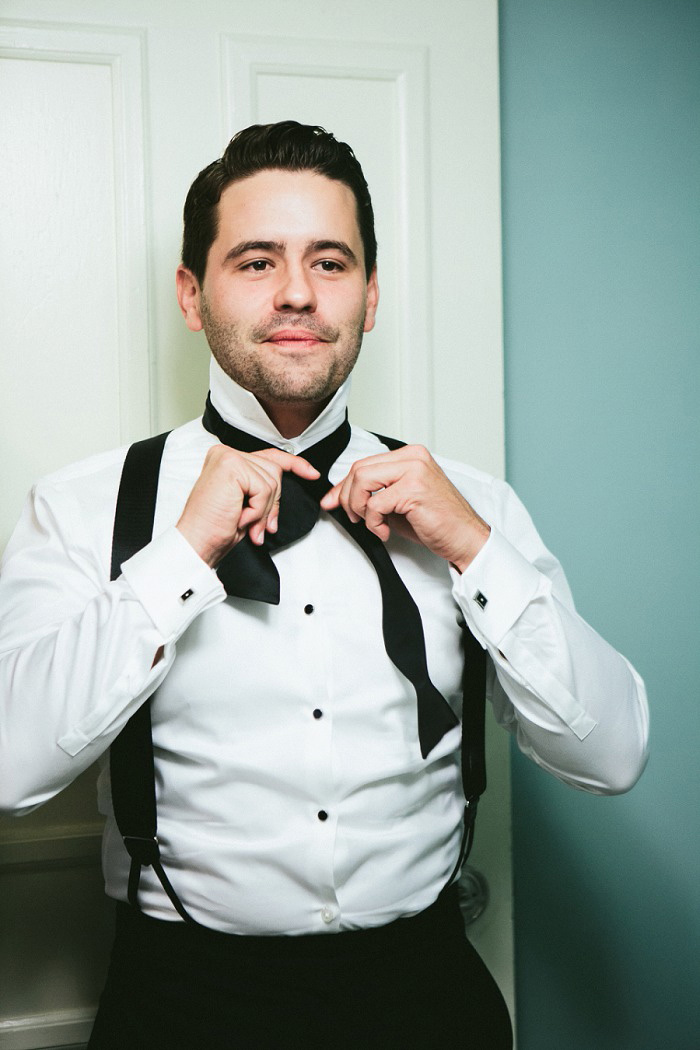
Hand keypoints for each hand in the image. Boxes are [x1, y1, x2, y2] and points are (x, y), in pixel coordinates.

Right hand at [177, 445, 319, 566]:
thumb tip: (281, 489)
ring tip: (244, 521)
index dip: (295, 464)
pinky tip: (240, 516)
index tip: (312, 473)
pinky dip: (257, 509)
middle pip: (274, 470)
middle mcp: (225, 454)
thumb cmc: (214, 528)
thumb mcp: (247, 505)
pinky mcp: (232, 467)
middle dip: (272, 502)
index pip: (269, 456)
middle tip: (258, 524)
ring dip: (263, 509)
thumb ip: (262, 489)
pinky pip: (264, 489)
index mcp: (227, 459)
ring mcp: (228, 457)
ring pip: (271, 481)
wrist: (197, 543)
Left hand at [320, 445, 489, 571]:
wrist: (465, 538)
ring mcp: (414, 470)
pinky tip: (385, 531)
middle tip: (354, 518)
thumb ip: (372, 495)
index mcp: (410, 455)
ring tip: (372, 524)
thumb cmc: (437, 522)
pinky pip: (374, 504)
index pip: (364, 463)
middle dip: (347, 497)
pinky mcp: (413, 489)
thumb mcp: (398, 503)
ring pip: (362, 480)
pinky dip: (373, 522)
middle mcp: (412, 457)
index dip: (343, 485)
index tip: (333, 502)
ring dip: (358, 507)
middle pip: (358, 469)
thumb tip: (337, 497)